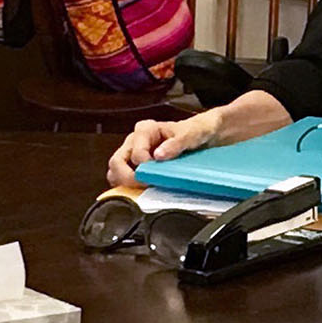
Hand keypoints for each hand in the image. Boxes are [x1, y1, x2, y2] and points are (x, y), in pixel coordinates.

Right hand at [107, 106, 237, 184]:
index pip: (134, 153)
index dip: (143, 168)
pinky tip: (140, 192)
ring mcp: (133, 154)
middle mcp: (135, 141)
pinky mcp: (136, 166)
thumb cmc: (196, 131)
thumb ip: (176, 144)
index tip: (154, 176)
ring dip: (125, 184)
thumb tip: (158, 155)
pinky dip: (128, 188)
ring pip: (115, 172)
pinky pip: (123, 179)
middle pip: (116, 163)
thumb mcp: (191, 134)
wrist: (206, 134)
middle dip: (127, 178)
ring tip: (143, 190)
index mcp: (145, 130)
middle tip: (144, 187)